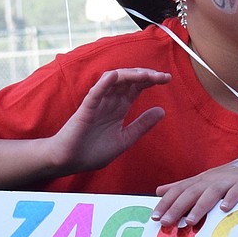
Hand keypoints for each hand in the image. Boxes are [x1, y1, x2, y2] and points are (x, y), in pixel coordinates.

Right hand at [49, 68, 169, 175]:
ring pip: (113, 82)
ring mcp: (97, 104)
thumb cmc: (92, 151)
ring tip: (145, 75)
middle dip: (146, 76)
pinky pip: (94, 94)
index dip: (151, 81)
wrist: (70, 162)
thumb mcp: (125, 139)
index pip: (136, 88)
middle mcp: (109, 102)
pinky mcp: (85, 110)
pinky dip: (103, 84)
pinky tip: (114, 77)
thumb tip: (162, 110)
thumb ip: (141, 125)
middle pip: (128, 81)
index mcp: (118, 108)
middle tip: (163, 76)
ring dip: (129, 76)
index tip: (167, 79)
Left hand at [152, 151, 237, 227]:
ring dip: (200, 206)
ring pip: (211, 193)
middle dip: (177, 207)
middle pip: (191, 192)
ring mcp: (228, 181)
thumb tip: (159, 191)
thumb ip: (183, 186)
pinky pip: (237, 191)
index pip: (179, 190)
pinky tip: (224, 209)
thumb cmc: (233, 177)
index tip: (154, 217)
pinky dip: (230, 199)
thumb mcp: (206, 180)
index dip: (166, 202)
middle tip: (165, 222)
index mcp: (201, 181)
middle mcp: (212, 180)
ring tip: (190, 221)